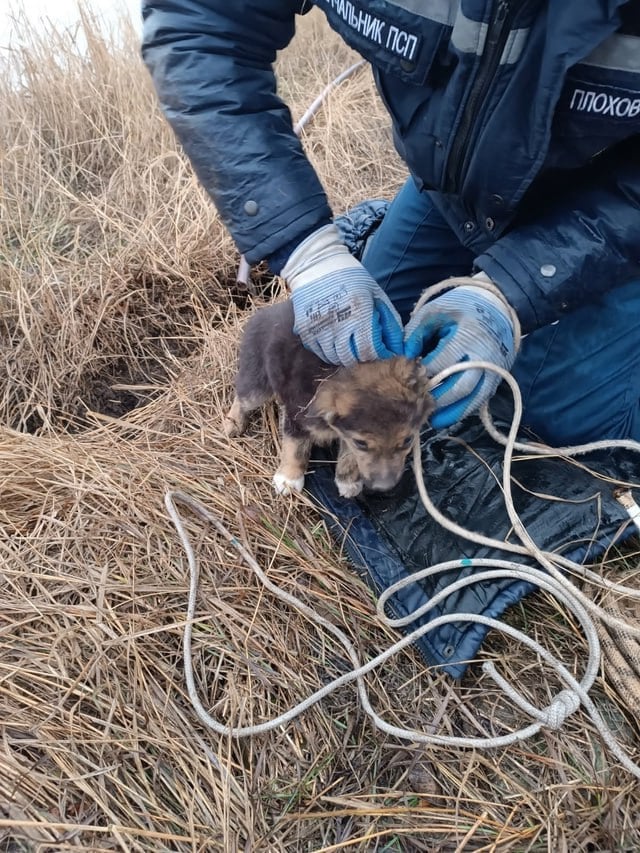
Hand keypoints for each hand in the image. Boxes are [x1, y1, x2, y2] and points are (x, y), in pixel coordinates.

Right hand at [283, 224, 402, 364]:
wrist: (317, 265)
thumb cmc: (353, 279)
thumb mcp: (376, 295)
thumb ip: (389, 322)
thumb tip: (398, 347)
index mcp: (359, 314)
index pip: (370, 350)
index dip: (379, 354)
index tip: (383, 350)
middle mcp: (338, 324)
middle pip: (352, 358)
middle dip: (363, 358)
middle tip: (367, 350)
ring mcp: (320, 329)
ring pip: (335, 358)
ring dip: (346, 357)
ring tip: (352, 346)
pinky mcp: (306, 331)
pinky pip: (320, 353)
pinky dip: (330, 354)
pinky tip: (337, 344)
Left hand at [404, 278, 515, 428]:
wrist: (498, 306)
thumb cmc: (461, 307)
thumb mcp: (435, 311)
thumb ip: (417, 332)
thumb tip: (405, 357)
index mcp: (468, 336)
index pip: (442, 362)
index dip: (423, 374)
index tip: (407, 379)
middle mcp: (483, 357)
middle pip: (460, 386)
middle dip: (437, 398)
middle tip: (416, 405)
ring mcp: (493, 370)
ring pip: (473, 399)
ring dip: (451, 412)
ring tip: (431, 420)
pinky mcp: (496, 379)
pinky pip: (480, 401)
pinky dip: (462, 410)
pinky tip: (445, 417)